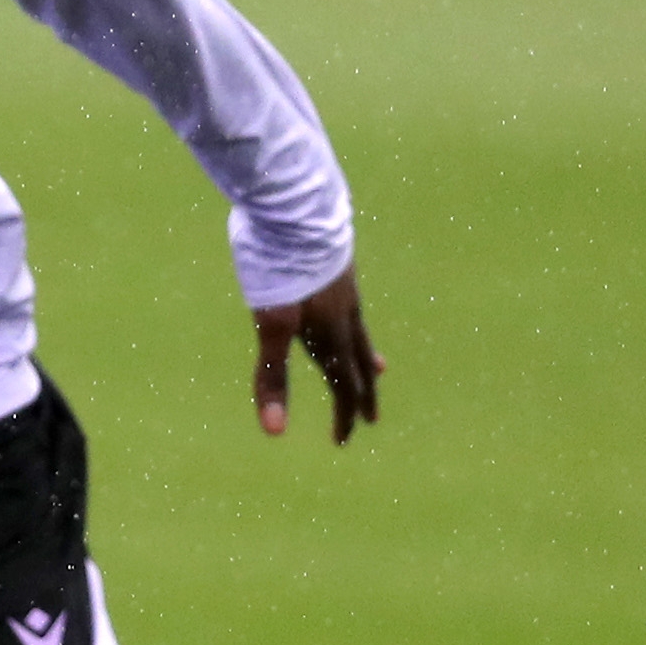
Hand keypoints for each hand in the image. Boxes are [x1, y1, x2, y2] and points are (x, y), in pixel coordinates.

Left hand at [251, 265, 385, 445]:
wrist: (296, 204)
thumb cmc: (280, 266)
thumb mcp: (269, 324)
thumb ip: (272, 376)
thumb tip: (274, 432)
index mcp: (330, 333)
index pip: (343, 384)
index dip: (342, 414)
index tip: (341, 440)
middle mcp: (344, 313)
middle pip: (356, 361)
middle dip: (360, 392)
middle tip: (369, 417)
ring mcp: (343, 287)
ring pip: (357, 330)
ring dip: (363, 356)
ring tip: (376, 367)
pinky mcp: (336, 264)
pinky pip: (351, 305)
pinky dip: (353, 322)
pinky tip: (345, 308)